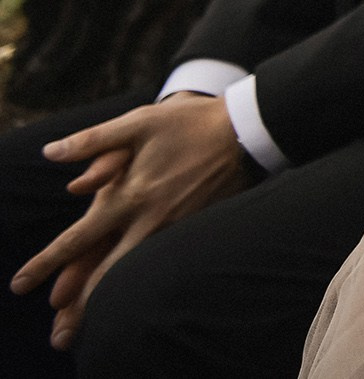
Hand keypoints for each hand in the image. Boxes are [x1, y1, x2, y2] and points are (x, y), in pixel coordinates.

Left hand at [13, 95, 249, 347]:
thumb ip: (92, 140)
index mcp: (130, 196)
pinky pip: (162, 262)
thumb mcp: (138, 122)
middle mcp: (150, 220)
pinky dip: (144, 283)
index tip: (21, 285)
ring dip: (110, 302)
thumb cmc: (190, 122)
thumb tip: (50, 152)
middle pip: (108, 273)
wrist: (249, 130)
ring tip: (90, 327)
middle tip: (58, 334)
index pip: (77, 239)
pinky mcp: (197, 227)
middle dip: (80, 306)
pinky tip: (138, 296)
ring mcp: (176, 227)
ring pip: (136, 273)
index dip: (46, 264)